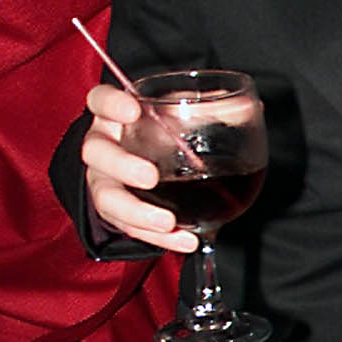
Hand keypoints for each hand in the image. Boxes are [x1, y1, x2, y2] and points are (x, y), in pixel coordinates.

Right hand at [82, 84, 196, 251]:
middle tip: (150, 177)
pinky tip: (187, 240)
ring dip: (137, 212)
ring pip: (107, 198)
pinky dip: (160, 238)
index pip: (100, 100)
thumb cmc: (162, 132)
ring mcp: (105, 182)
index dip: (110, 103)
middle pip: (96, 152)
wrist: (148, 166)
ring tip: (167, 222)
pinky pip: (132, 228)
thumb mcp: (182, 115)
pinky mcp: (117, 214)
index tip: (132, 110)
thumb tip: (245, 106)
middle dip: (121, 165)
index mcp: (114, 115)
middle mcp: (103, 147)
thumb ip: (209, 110)